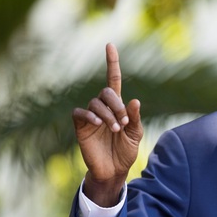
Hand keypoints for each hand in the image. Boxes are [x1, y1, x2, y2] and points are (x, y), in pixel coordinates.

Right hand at [72, 43, 143, 205]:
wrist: (114, 170)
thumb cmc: (126, 151)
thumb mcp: (136, 134)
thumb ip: (135, 118)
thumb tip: (135, 101)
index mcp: (117, 106)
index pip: (113, 80)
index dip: (112, 63)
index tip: (110, 45)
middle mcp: (103, 108)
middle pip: (106, 92)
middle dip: (117, 104)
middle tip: (123, 122)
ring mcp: (91, 116)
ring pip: (95, 103)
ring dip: (108, 114)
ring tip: (115, 128)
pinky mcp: (81, 126)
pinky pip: (80, 113)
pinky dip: (90, 115)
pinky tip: (98, 124)